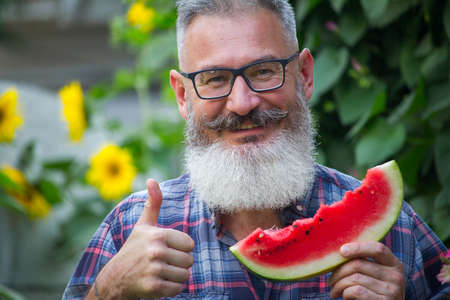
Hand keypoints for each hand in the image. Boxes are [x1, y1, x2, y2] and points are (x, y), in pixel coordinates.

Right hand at [89, 179, 194, 299]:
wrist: (115, 277)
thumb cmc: (134, 248)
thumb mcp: (143, 225)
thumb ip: (153, 203)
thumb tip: (152, 179)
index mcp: (157, 234)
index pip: (189, 244)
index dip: (181, 248)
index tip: (167, 249)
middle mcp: (155, 251)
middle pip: (189, 261)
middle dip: (179, 264)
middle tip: (164, 262)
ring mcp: (154, 269)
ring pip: (185, 276)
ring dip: (176, 277)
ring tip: (161, 272)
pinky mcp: (153, 287)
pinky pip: (178, 289)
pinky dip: (171, 289)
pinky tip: (159, 283)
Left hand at [328, 242, 404, 298]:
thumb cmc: (374, 292)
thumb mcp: (376, 275)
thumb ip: (365, 262)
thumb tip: (340, 251)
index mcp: (394, 264)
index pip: (378, 248)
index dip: (358, 247)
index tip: (341, 251)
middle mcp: (396, 276)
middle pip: (359, 264)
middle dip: (339, 272)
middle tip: (330, 281)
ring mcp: (392, 290)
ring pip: (355, 278)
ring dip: (339, 285)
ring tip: (334, 291)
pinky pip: (357, 291)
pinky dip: (346, 293)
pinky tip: (344, 296)